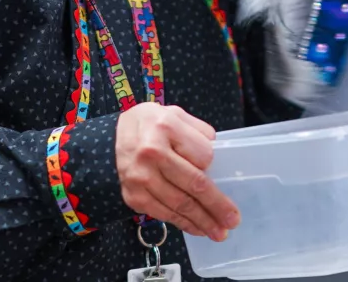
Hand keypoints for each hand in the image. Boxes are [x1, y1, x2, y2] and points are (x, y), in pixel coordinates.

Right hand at [116, 102, 238, 241]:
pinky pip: (164, 214)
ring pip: (180, 204)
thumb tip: (220, 160)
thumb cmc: (151, 126)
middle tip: (233, 221)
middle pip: (194, 185)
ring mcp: (139, 176)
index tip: (222, 175)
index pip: (204, 156)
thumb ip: (200, 132)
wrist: (114, 137)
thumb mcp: (176, 115)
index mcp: (165, 127)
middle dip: (217, 206)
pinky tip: (197, 228)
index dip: (215, 167)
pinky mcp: (133, 195)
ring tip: (219, 232)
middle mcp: (150, 152)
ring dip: (203, 221)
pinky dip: (183, 223)